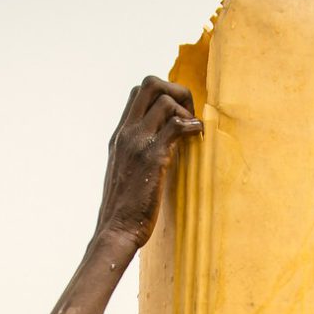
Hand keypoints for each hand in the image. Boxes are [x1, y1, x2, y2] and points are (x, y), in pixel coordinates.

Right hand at [96, 76, 201, 247]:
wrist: (116, 230)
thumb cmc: (125, 209)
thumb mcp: (126, 174)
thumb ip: (138, 155)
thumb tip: (162, 149)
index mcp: (120, 135)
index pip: (138, 93)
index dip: (163, 95)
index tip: (178, 116)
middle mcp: (126, 133)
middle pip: (150, 83)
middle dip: (176, 91)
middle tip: (189, 116)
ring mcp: (138, 143)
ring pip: (165, 100)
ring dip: (186, 111)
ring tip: (193, 134)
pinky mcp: (152, 157)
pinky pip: (177, 125)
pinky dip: (193, 126)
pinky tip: (197, 139)